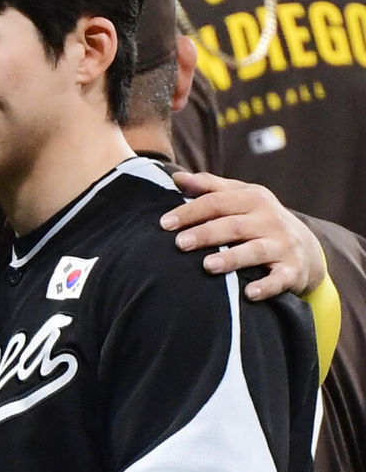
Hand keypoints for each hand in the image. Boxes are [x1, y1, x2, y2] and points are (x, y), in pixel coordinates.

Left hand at [162, 171, 324, 298]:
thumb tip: (176, 177)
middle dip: (206, 234)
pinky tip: (249, 294)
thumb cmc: (260, 220)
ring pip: (254, 251)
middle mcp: (269, 220)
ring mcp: (282, 245)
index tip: (165, 223)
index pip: (217, 202)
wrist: (306, 249)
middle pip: (233, 225)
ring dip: (231, 259)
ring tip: (207, 266)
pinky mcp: (292, 270)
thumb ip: (210, 187)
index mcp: (253, 199)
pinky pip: (279, 279)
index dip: (190, 211)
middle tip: (179, 243)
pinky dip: (266, 286)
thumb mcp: (241, 198)